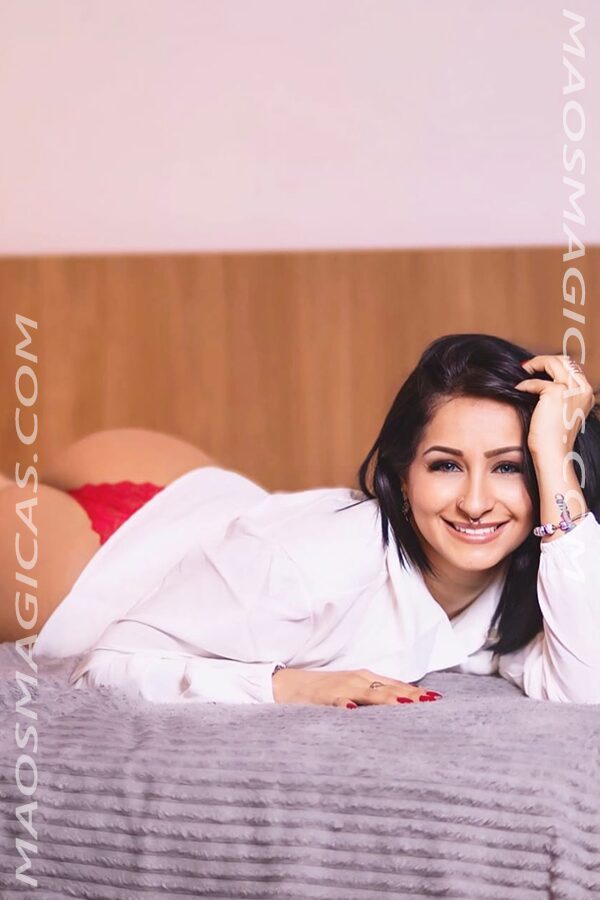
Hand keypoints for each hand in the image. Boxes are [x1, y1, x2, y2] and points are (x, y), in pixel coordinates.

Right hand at [271, 667, 441, 706]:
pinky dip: (346, 704)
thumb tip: (401, 708)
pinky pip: (336, 701)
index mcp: (366, 680)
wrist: (285, 684)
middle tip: (431, 704)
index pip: (397, 686)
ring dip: (386, 699)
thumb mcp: (351, 691)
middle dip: (410, 696)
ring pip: (368, 693)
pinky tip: (354, 709)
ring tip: (405, 705)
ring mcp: (341, 688)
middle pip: (388, 689)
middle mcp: (357, 680)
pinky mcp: (322, 698)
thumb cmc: (322, 691)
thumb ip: (373, 698)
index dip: (416, 693)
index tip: (437, 701)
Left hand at [514, 354, 594, 456]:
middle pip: (564, 360)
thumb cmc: (553, 436)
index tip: (536, 368)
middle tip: (527, 367)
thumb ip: (560, 394)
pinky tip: (518, 389)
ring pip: (553, 362)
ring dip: (535, 364)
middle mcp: (583, 389)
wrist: (553, 452)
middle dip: (544, 360)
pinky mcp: (556, 393)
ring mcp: (571, 389)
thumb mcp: (561, 410)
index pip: (572, 367)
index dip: (553, 364)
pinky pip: (536, 382)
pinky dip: (525, 384)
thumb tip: (542, 378)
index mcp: (587, 393)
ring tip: (523, 370)